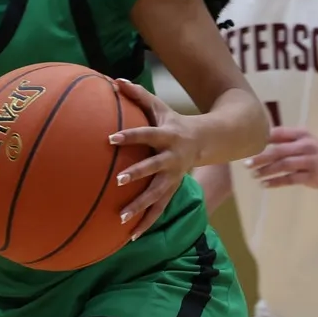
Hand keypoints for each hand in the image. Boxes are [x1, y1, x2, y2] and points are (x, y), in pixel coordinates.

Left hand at [111, 86, 203, 239]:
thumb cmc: (174, 121)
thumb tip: (114, 80)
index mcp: (167, 136)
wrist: (206, 141)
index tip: (110, 138)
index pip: (146, 135)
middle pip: (154, 168)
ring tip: (121, 218)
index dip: (130, 136)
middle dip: (137, 174)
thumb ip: (138, 94)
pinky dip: (146, 223)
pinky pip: (159, 209)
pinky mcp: (173, 190)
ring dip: (141, 207)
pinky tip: (131, 236)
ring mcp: (173, 177)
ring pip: (157, 195)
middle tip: (118, 181)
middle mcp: (171, 158)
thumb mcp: (160, 106)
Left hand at [248, 127, 317, 189]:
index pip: (278, 133)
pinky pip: (291, 179)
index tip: (247, 146)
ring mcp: (309, 162)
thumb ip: (285, 138)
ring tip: (254, 174)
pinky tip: (265, 184)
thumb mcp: (304, 138)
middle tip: (246, 164)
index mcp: (301, 134)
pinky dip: (276, 182)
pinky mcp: (312, 176)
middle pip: (279, 151)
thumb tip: (260, 138)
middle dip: (261, 157)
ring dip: (267, 170)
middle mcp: (305, 146)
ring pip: (284, 165)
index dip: (262, 139)